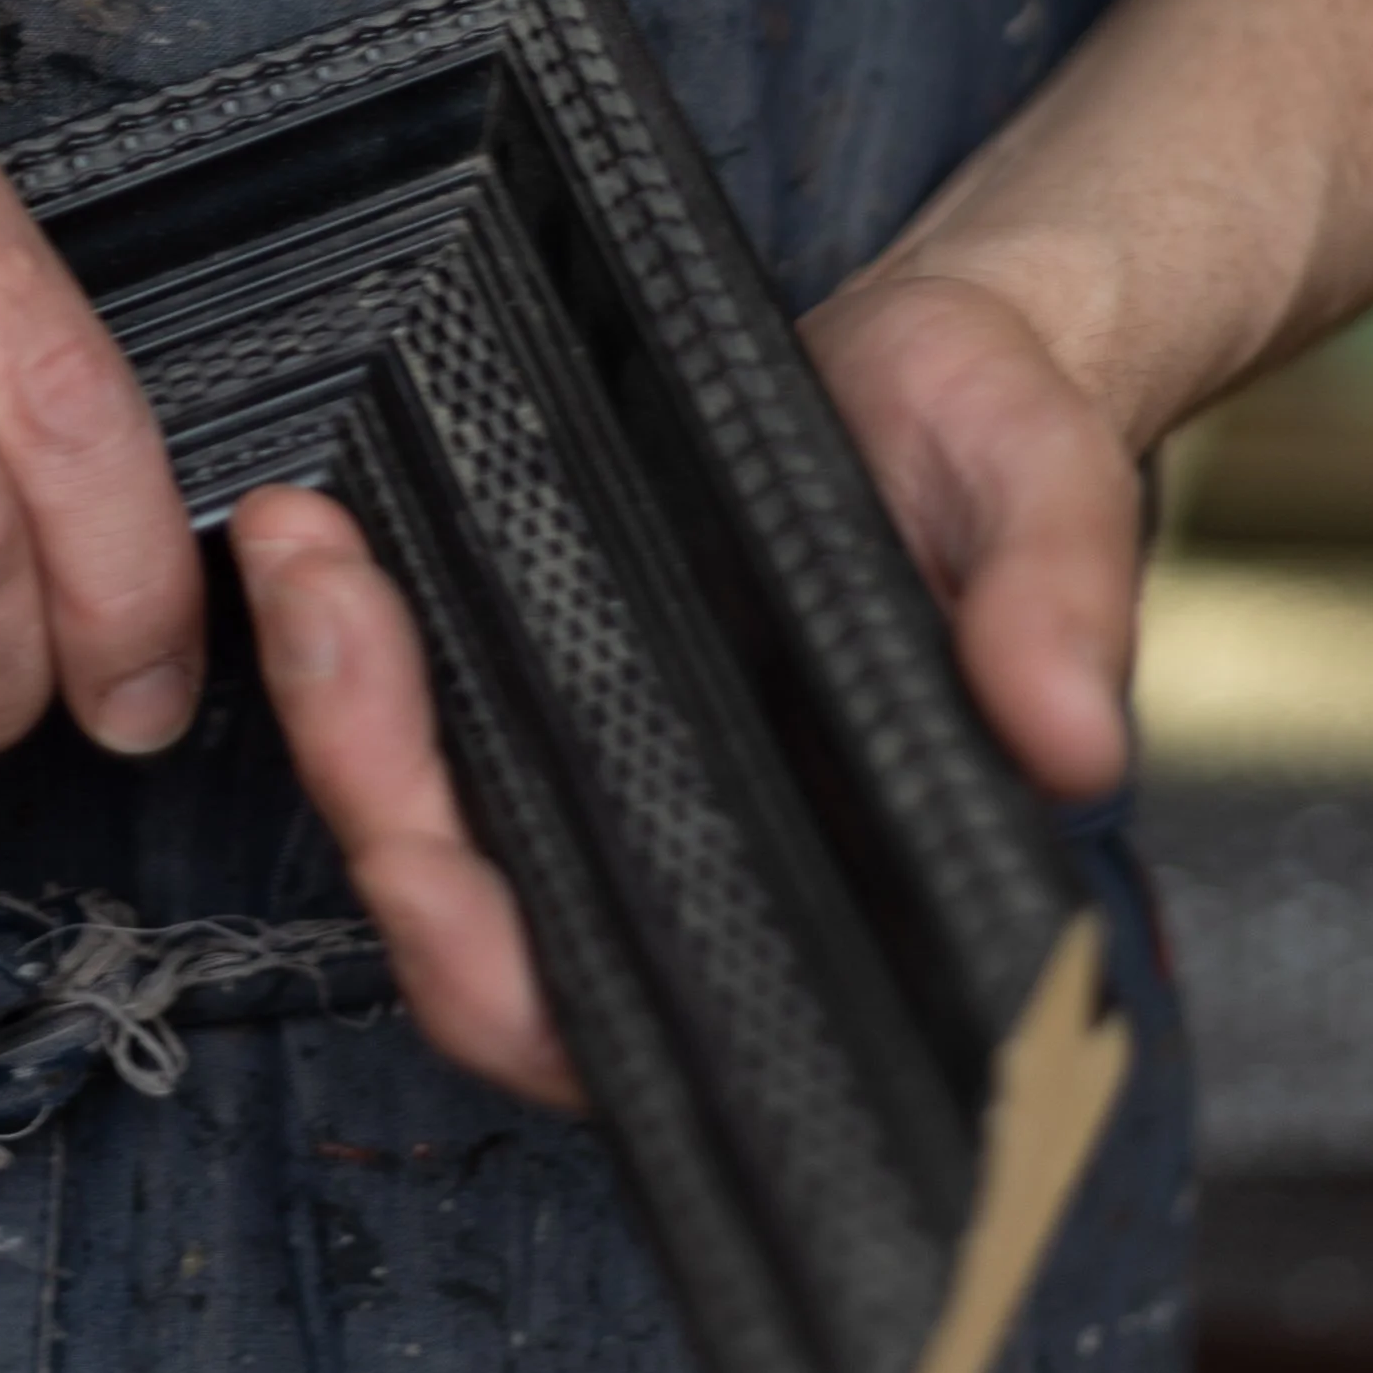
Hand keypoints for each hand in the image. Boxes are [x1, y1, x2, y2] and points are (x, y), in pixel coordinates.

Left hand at [232, 270, 1132, 1117]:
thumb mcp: (1051, 493)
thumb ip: (1058, 608)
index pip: (641, 1022)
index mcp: (828, 892)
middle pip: (481, 937)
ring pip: (427, 826)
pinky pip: (420, 715)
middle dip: (372, 793)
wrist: (944, 350)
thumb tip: (1070, 740)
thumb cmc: (1007, 443)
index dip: (509, 979)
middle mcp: (696, 867)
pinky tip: (316, 535)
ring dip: (333, 704)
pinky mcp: (548, 688)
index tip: (425, 861)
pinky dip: (348, 643)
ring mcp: (608, 786)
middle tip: (328, 618)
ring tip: (302, 543)